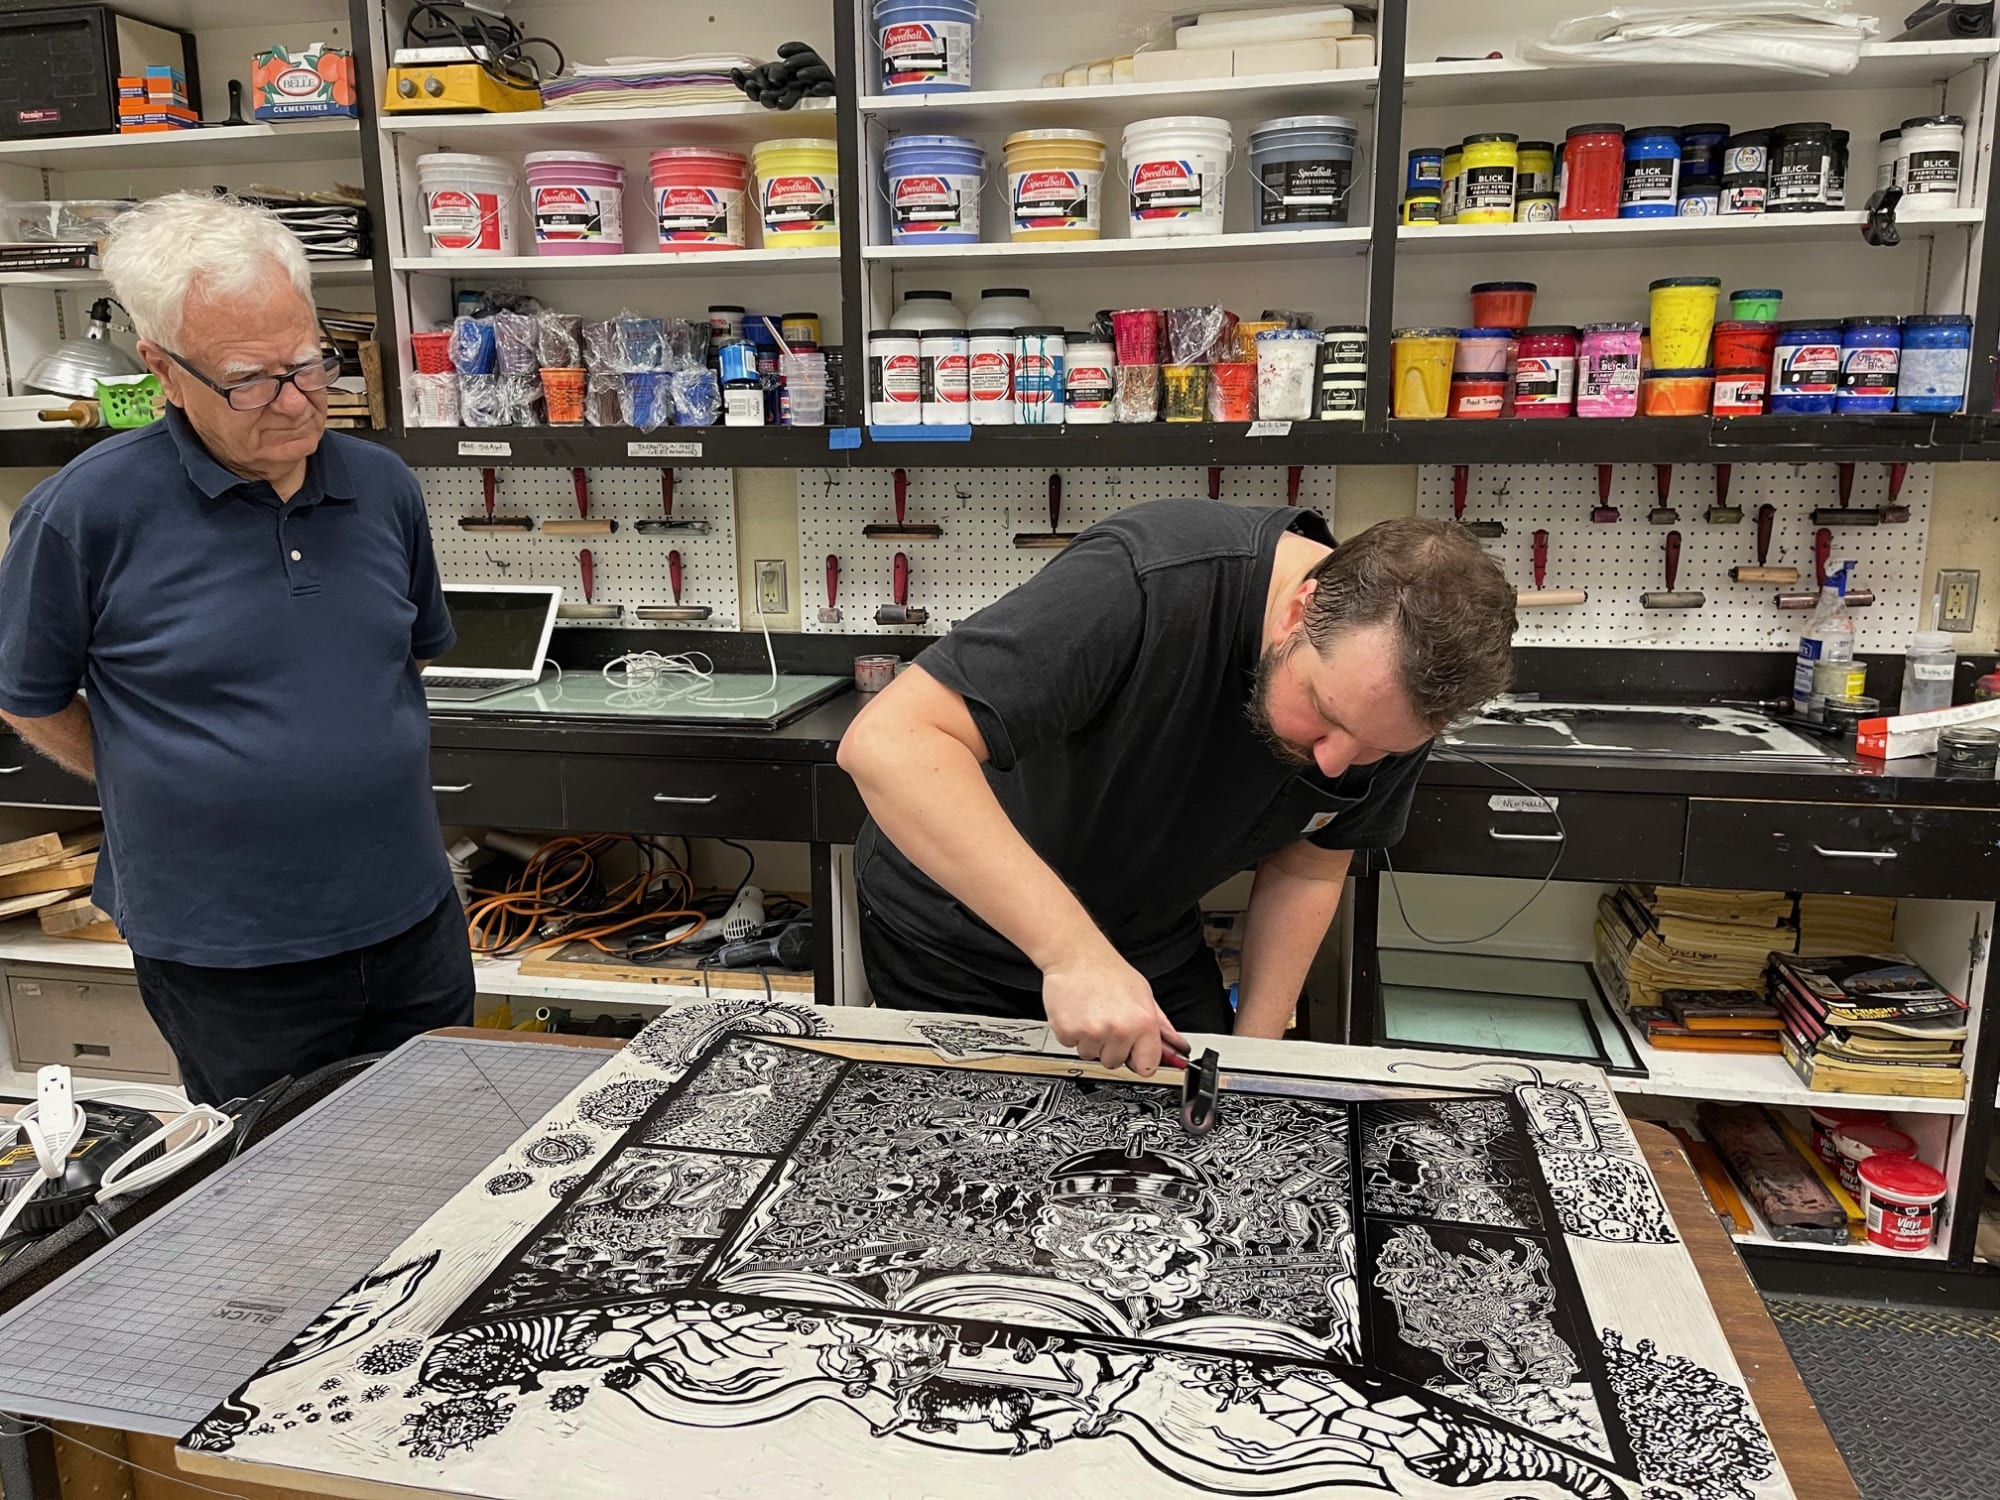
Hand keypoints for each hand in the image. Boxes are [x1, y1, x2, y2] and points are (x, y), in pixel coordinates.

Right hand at [1042, 950, 1189, 1076]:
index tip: (1133, 1053)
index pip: (1147, 1066)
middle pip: (1115, 1062)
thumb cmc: (1108, 971)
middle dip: (1110, 1046)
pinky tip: (1077, 1013)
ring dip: (1090, 1040)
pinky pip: (1071, 1046)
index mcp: (1144, 1023)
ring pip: (1091, 1055)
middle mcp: (1119, 1030)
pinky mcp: (1068, 1031)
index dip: (1139, 1059)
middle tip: (1107, 1019)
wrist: (1076, 954)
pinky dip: (1072, 1033)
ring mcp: (1093, 1032)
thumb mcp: (1144, 995)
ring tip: (1091, 1013)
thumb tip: (1176, 1047)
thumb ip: (1161, 1026)